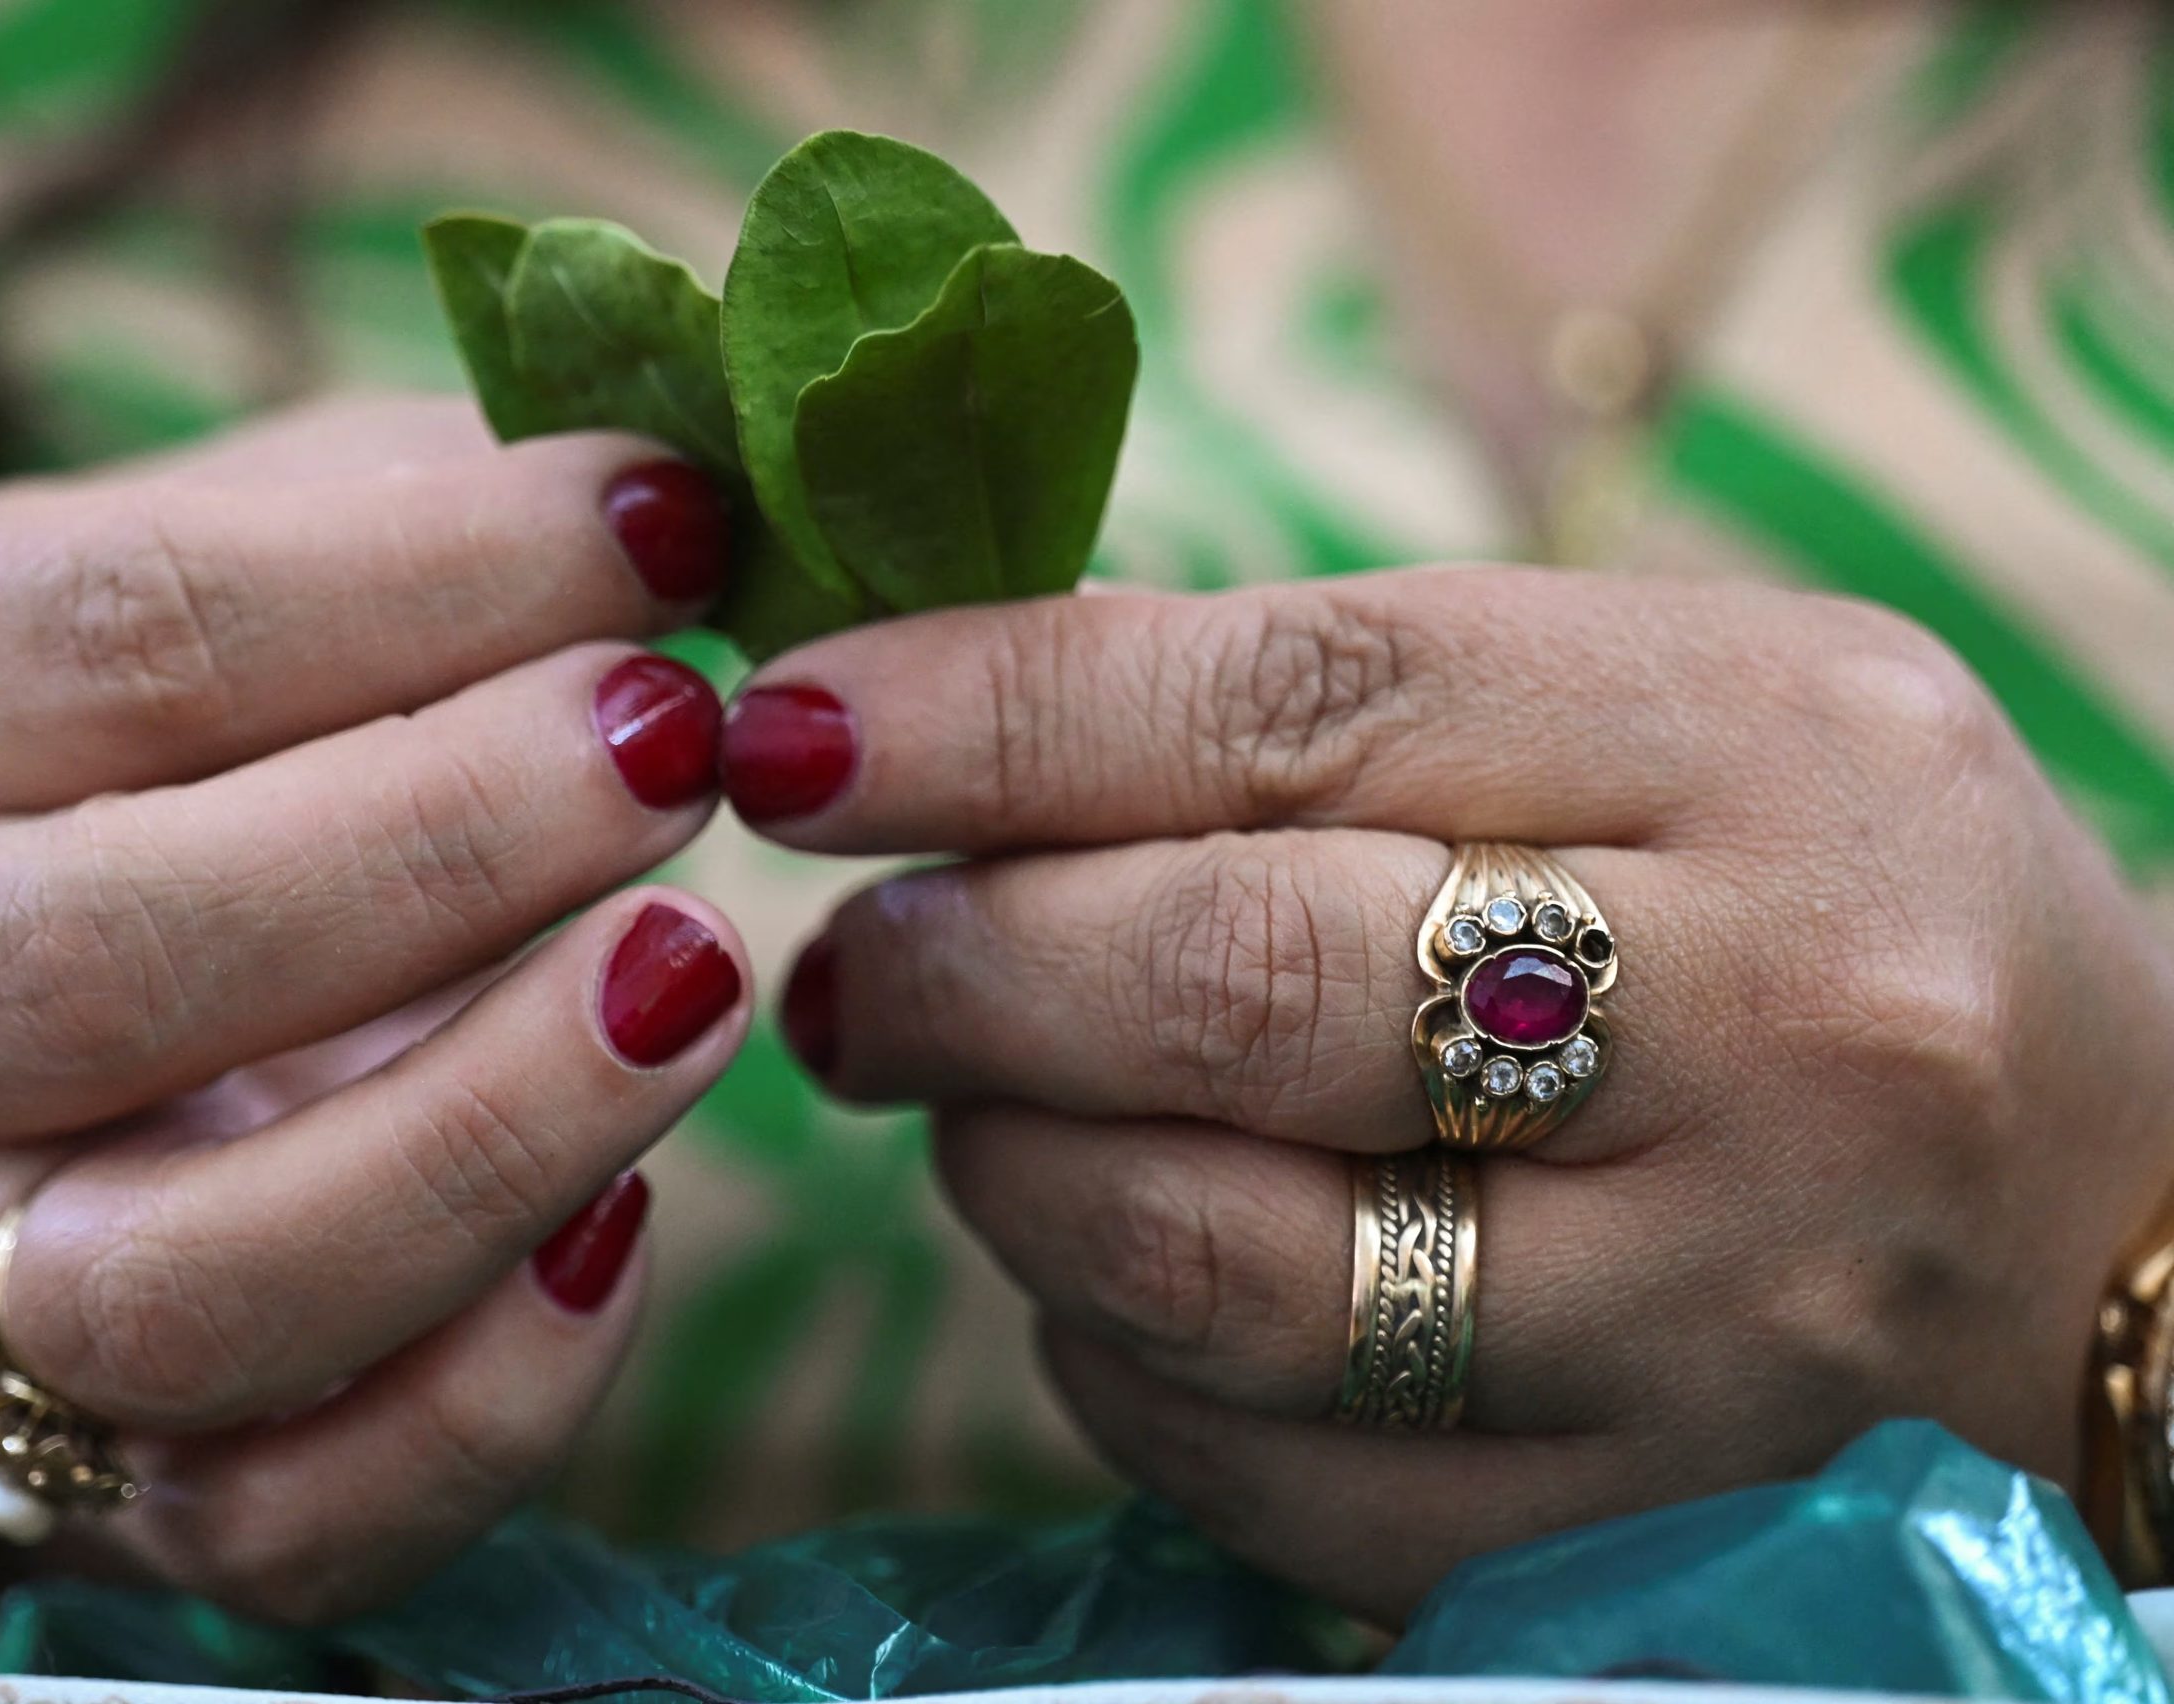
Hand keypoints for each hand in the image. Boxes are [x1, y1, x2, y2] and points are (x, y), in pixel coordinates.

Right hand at [0, 397, 751, 1620]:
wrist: (107, 949)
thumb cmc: (241, 706)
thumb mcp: (295, 549)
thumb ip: (454, 510)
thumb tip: (707, 474)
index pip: (126, 636)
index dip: (426, 577)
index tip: (667, 522)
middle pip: (112, 966)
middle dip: (442, 847)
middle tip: (680, 738)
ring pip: (190, 1284)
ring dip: (487, 1132)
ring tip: (701, 970)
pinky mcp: (117, 1456)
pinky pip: (284, 1512)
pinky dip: (486, 1394)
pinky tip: (630, 1226)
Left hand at [724, 569, 2173, 1623]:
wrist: (2104, 1180)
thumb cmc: (1816, 880)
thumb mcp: (1647, 697)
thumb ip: (1327, 697)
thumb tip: (947, 706)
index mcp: (1757, 741)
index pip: (1293, 705)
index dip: (991, 717)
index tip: (794, 730)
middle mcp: (1769, 1023)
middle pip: (1234, 987)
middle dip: (964, 969)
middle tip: (854, 966)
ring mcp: (1714, 1302)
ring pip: (1229, 1262)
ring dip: (1015, 1175)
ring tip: (971, 1104)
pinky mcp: (1650, 1504)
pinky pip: (1280, 1466)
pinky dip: (1118, 1367)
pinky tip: (1104, 1276)